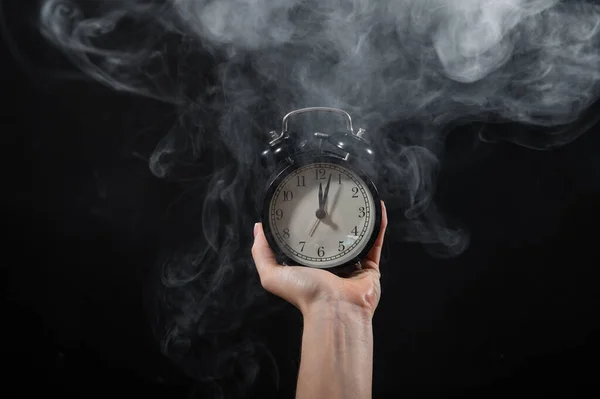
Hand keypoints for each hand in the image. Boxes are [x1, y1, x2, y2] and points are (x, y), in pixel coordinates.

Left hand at [252, 201, 387, 319]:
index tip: (304, 202)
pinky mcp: (370, 267)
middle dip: (333, 218)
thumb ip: (262, 253)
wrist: (335, 309)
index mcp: (310, 266)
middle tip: (331, 196)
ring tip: (356, 197)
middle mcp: (331, 265)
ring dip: (358, 219)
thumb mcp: (272, 274)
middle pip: (333, 237)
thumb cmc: (304, 292)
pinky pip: (375, 241)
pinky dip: (378, 225)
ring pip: (356, 237)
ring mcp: (352, 265)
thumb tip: (258, 227)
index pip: (307, 240)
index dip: (306, 222)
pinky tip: (376, 206)